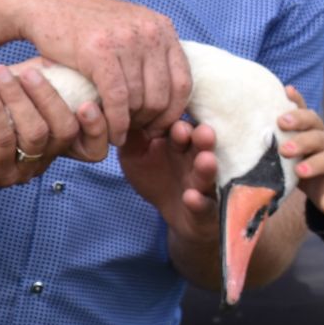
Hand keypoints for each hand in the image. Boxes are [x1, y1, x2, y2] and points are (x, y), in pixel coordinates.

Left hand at [0, 60, 108, 186]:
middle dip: (48, 96)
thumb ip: (45, 78)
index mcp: (57, 141)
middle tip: (29, 72)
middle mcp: (44, 160)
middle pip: (63, 132)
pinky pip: (2, 138)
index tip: (88, 103)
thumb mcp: (20, 88)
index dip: (97, 128)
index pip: (93, 148)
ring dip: (18, 98)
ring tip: (0, 74)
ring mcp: (21, 170)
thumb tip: (65, 58)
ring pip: (34, 133)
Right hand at [15, 0, 189, 145]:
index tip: (158, 128)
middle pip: (163, 95)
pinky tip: (110, 132)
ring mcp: (126, 41)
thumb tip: (167, 93)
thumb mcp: (127, 30)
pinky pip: (117, 98)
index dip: (173, 112)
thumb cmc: (84, 25)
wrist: (46, 5)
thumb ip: (149, 53)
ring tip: (118, 133)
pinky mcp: (100, 52)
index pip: (183, 82)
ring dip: (130, 125)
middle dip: (149, 122)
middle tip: (134, 133)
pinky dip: (115, 122)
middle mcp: (150, 32)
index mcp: (162, 28)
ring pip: (140, 100)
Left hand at [118, 118, 219, 241]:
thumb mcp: (135, 155)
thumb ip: (129, 137)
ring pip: (208, 174)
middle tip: (202, 133)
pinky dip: (198, 203)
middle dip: (202, 139)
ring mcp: (204, 183)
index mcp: (179, 142)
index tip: (176, 125)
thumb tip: (115, 112)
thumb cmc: (155, 177)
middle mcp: (196, 159)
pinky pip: (204, 206)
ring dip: (207, 167)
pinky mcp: (205, 209)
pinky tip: (191, 198)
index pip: (182, 127)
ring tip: (205, 160)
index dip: (179, 126)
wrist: (174, 212)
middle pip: (201, 146)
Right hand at [279, 87, 323, 216]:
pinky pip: (303, 108)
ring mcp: (319, 131)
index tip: (300, 172)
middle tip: (285, 149)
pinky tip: (286, 90)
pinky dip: (296, 99)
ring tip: (280, 121)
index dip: (317, 164)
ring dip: (297, 118)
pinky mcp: (308, 125)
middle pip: (320, 137)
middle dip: (303, 142)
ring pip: (313, 120)